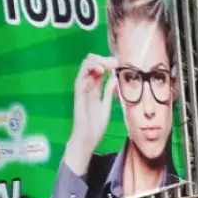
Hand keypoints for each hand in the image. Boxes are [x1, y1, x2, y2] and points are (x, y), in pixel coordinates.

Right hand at [63, 53, 116, 174]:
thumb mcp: (106, 106)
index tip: (118, 63)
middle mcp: (86, 86)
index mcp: (93, 89)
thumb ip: (108, 92)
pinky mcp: (78, 93)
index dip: (107, 62)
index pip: (98, 68)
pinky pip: (81, 76)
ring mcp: (81, 89)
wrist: (88, 139)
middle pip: (90, 63)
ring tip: (109, 64)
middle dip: (102, 58)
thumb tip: (114, 78)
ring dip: (97, 61)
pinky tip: (102, 70)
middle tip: (114, 61)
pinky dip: (90, 69)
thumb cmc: (95, 126)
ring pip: (85, 66)